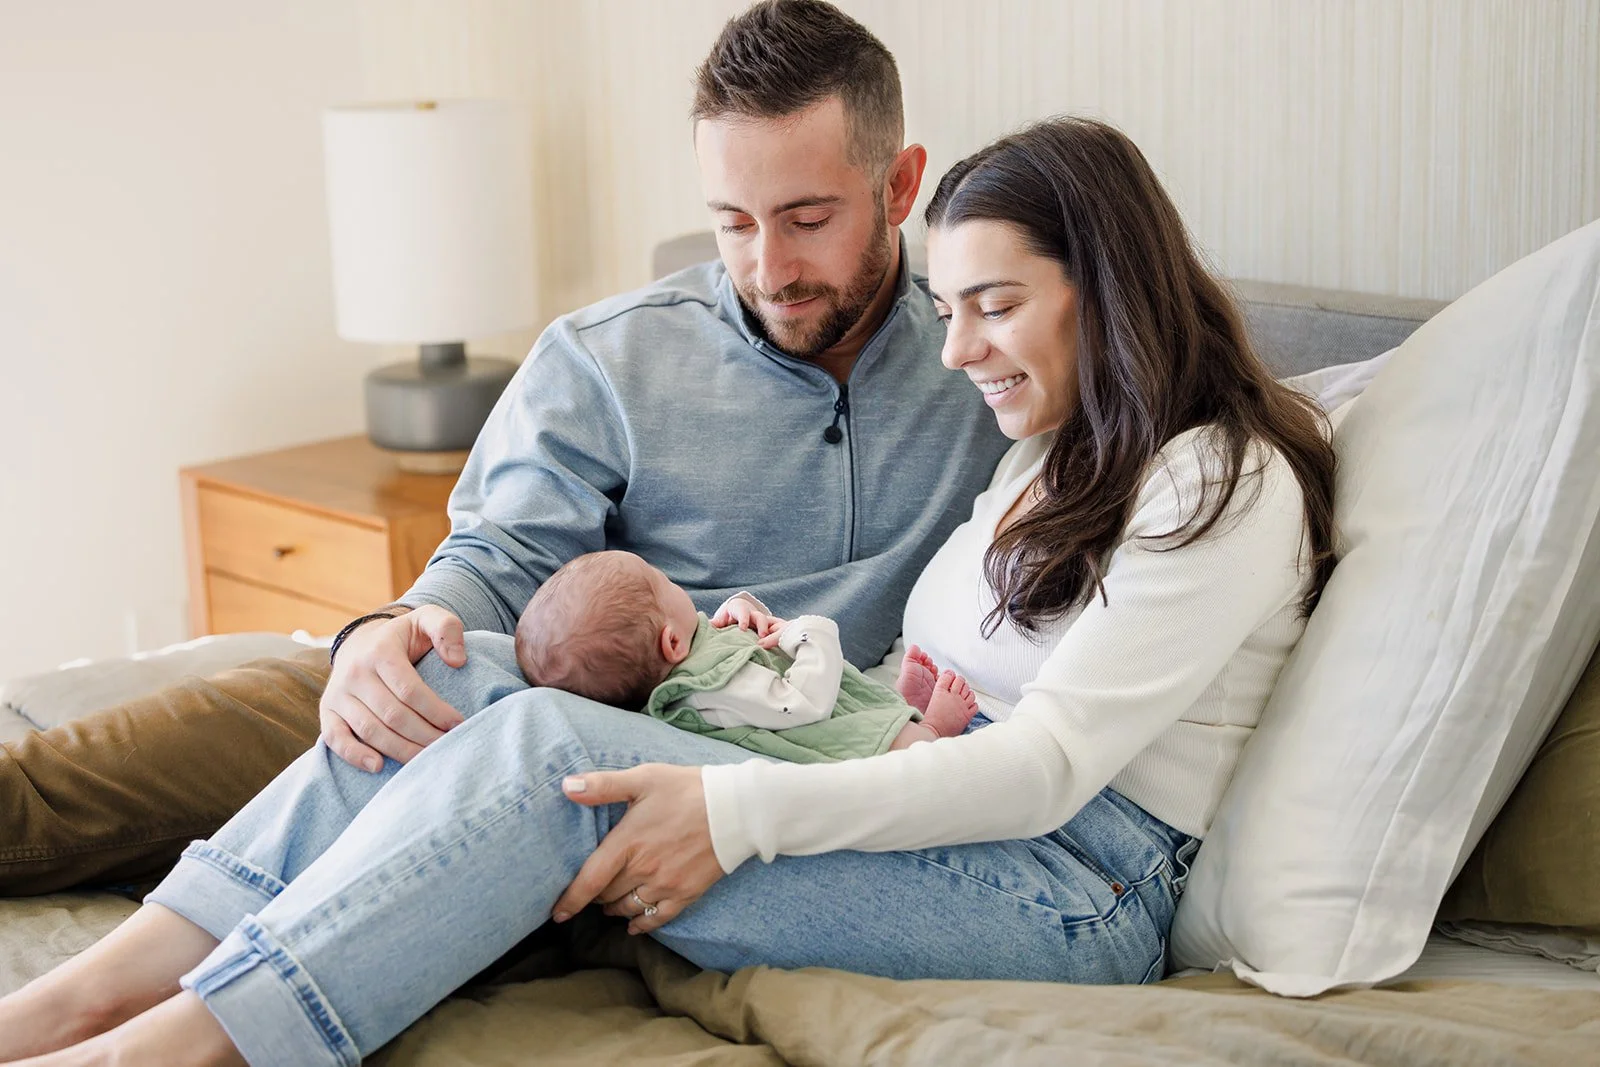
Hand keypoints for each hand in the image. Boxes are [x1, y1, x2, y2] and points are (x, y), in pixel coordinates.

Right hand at [319, 606, 467, 770]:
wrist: (361, 642)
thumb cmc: (404, 637)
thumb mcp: (427, 620)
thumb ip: (447, 628)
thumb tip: (457, 660)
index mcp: (380, 651)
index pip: (410, 689)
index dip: (436, 711)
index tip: (459, 724)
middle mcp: (355, 672)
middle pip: (393, 715)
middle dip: (424, 735)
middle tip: (448, 747)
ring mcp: (338, 694)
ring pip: (370, 730)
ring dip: (401, 750)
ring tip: (427, 761)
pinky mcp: (327, 711)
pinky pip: (335, 738)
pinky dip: (354, 755)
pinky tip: (378, 766)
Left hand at [552, 764, 725, 934]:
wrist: (736, 808)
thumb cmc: (687, 789)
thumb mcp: (644, 778)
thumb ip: (604, 785)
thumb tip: (566, 787)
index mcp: (628, 842)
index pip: (590, 879)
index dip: (570, 899)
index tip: (556, 912)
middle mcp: (644, 869)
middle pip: (607, 896)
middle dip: (594, 896)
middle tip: (590, 891)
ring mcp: (666, 885)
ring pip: (628, 908)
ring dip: (614, 909)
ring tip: (608, 904)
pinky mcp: (687, 893)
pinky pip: (658, 918)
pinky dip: (642, 925)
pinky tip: (634, 925)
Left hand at [711, 598, 785, 643]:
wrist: (739, 610)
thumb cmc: (729, 615)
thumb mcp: (722, 617)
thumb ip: (716, 622)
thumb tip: (705, 625)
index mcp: (740, 610)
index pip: (743, 613)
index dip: (744, 620)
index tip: (743, 629)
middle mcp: (752, 614)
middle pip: (759, 617)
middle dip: (761, 626)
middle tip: (762, 636)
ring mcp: (760, 620)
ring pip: (768, 623)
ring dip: (769, 632)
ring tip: (769, 643)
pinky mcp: (765, 627)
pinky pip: (772, 630)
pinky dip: (774, 637)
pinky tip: (775, 647)